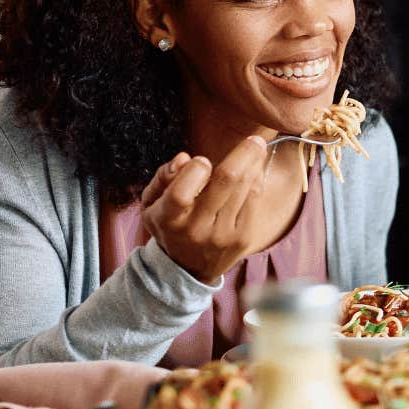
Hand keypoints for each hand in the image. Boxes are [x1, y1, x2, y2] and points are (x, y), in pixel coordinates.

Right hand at [141, 137, 270, 283]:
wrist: (188, 269)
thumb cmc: (170, 226)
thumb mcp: (152, 204)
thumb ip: (163, 178)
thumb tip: (184, 158)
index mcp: (169, 219)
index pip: (181, 192)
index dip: (195, 170)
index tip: (202, 160)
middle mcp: (197, 228)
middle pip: (227, 182)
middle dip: (244, 154)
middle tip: (255, 140)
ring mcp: (223, 235)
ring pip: (245, 189)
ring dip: (255, 165)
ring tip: (256, 150)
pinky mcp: (243, 238)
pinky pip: (254, 201)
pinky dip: (256, 182)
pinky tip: (255, 173)